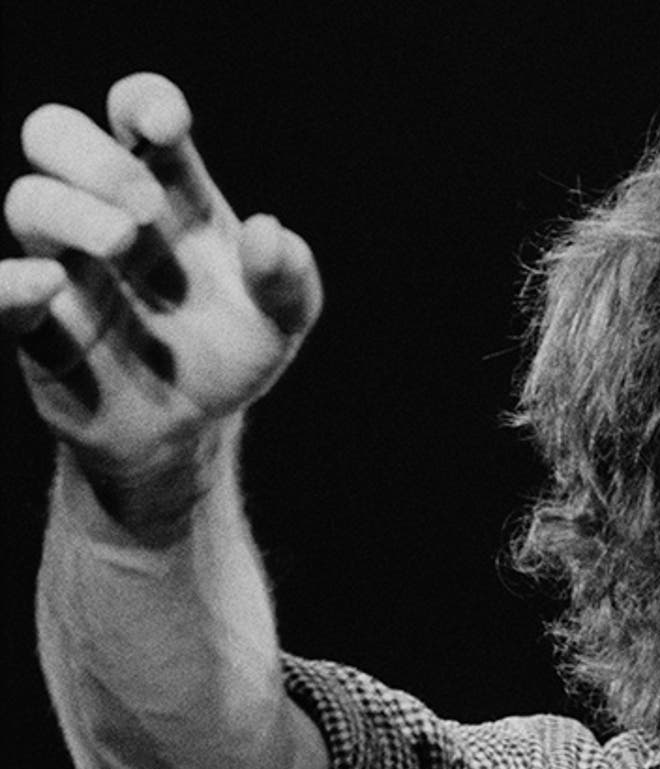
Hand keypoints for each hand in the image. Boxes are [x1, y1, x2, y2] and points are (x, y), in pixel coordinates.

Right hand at [2, 73, 321, 530]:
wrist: (192, 429)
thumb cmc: (232, 353)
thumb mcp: (282, 321)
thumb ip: (288, 278)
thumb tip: (270, 232)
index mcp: (168, 194)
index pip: (135, 114)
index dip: (143, 103)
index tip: (166, 127)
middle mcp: (106, 215)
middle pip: (54, 134)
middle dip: (92, 155)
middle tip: (144, 207)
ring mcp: (64, 265)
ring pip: (25, 200)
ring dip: (71, 211)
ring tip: (124, 244)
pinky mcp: (37, 326)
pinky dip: (12, 282)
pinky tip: (47, 283)